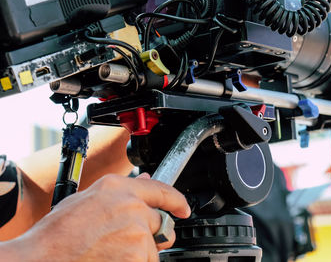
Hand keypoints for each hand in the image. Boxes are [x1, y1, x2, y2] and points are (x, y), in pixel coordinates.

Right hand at [4, 173, 190, 261]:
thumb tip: (144, 182)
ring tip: (111, 253)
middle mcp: (131, 206)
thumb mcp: (87, 201)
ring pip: (153, 247)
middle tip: (129, 242)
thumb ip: (121, 192)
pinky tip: (112, 259)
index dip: (176, 201)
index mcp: (118, 188)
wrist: (42, 260)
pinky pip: (147, 261)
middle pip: (160, 222)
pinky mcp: (138, 256)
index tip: (182, 208)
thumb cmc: (57, 235)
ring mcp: (136, 232)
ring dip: (140, 253)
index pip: (160, 190)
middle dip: (151, 233)